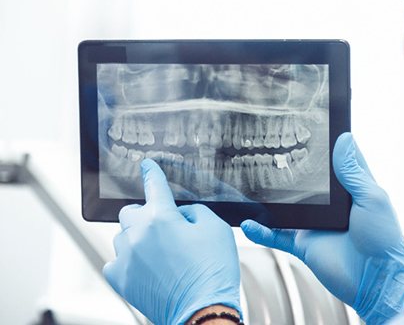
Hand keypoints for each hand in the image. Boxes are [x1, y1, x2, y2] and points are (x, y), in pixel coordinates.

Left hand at [103, 159, 240, 324]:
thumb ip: (194, 212)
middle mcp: (138, 234)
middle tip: (166, 229)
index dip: (152, 173)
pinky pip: (115, 261)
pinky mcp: (120, 279)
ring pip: (123, 237)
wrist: (203, 310)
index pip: (154, 185)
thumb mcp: (215, 229)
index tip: (147, 166)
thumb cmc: (212, 272)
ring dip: (137, 239)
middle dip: (146, 215)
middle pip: (131, 212)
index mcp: (161, 217)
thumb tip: (181, 215)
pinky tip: (146, 268)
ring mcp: (126, 257)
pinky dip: (128, 261)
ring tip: (160, 255)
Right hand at [241, 133, 403, 323]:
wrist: (376, 281)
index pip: (336, 161)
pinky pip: (277, 235)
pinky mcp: (303, 244)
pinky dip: (261, 230)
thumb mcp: (372, 198)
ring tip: (249, 182)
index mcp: (350, 190)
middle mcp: (330, 205)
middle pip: (306, 182)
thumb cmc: (383, 239)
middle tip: (270, 148)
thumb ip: (353, 171)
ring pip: (286, 207)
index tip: (310, 124)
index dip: (325, 145)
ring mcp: (314, 224)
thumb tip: (344, 138)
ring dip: (269, 198)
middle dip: (289, 168)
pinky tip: (248, 223)